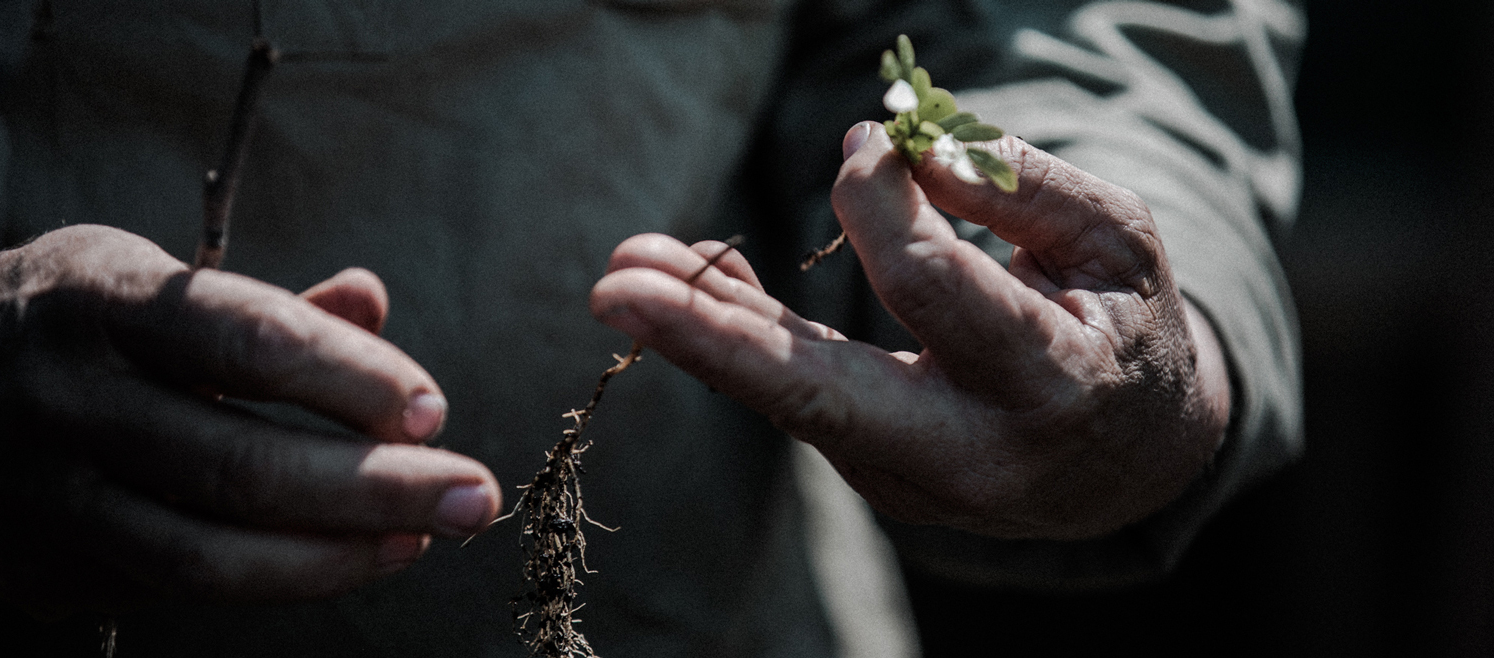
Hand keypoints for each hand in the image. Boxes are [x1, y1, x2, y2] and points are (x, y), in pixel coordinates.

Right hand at [0, 225, 500, 616]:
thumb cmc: (83, 327)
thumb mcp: (155, 284)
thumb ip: (268, 308)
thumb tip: (372, 302)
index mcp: (96, 296)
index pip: (246, 339)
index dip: (352, 379)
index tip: (434, 409)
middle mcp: (59, 395)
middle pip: (238, 463)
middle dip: (378, 488)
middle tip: (476, 496)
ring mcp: (37, 492)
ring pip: (205, 553)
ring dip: (336, 556)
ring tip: (425, 537)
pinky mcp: (39, 567)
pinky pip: (174, 589)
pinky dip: (275, 580)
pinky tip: (349, 557)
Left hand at [590, 122, 1228, 539]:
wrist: (1136, 459)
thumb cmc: (1126, 324)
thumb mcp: (1111, 240)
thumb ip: (1013, 186)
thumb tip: (889, 147)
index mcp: (1052, 383)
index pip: (934, 288)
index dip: (884, 202)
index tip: (870, 143)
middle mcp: (973, 453)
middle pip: (824, 397)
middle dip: (715, 339)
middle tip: (619, 288)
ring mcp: (916, 481)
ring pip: (793, 400)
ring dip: (703, 333)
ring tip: (621, 279)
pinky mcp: (877, 477)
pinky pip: (800, 397)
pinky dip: (744, 340)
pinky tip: (683, 290)